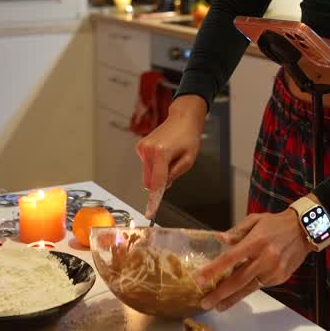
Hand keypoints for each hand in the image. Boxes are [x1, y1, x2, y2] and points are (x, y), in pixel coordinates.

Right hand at [136, 96, 206, 217]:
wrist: (182, 118)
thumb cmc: (188, 136)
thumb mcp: (189, 159)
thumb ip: (175, 175)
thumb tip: (163, 186)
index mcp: (161, 153)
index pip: (157, 183)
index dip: (154, 199)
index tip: (150, 212)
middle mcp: (148, 150)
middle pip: (149, 181)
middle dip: (159, 182)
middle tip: (173, 167)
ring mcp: (142, 148)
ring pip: (147, 174)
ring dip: (158, 172)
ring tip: (170, 156)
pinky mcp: (140, 147)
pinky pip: (146, 166)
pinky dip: (154, 165)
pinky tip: (164, 152)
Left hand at [197, 210, 309, 311]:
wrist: (305, 229)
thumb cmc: (276, 223)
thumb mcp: (255, 220)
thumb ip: (236, 231)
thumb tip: (219, 239)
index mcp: (256, 241)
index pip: (230, 258)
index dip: (213, 270)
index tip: (199, 279)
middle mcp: (265, 258)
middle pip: (238, 280)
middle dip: (219, 293)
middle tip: (205, 302)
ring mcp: (274, 270)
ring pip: (249, 288)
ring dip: (232, 299)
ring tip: (218, 306)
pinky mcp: (281, 278)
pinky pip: (260, 285)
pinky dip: (248, 289)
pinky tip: (238, 292)